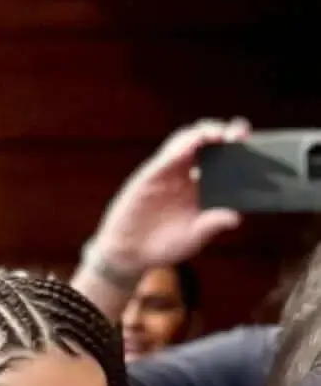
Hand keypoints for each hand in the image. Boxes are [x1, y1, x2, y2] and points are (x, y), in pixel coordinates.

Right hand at [81, 118, 248, 288]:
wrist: (130, 253)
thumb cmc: (164, 245)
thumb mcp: (194, 237)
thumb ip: (212, 224)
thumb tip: (236, 216)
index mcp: (202, 187)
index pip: (223, 159)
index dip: (238, 149)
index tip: (254, 146)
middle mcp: (187, 174)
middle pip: (208, 142)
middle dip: (226, 132)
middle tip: (240, 134)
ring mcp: (168, 172)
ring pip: (187, 140)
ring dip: (205, 132)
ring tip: (220, 133)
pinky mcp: (151, 175)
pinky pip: (167, 156)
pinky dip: (181, 146)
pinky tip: (194, 143)